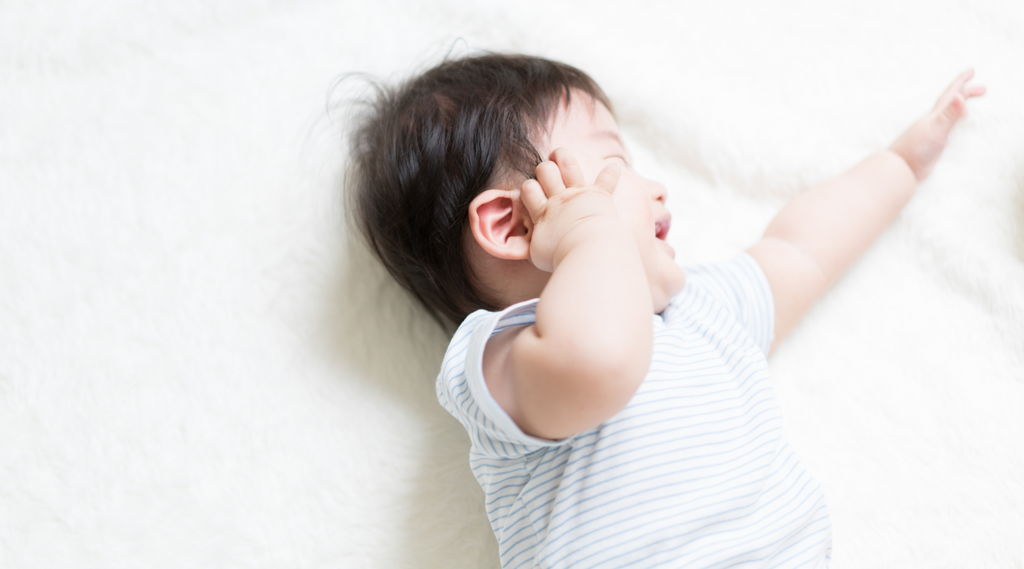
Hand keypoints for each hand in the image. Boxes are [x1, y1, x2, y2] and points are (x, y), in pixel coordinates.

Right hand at [518, 148, 622, 271]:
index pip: (528, 189)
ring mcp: (579, 194)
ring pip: (568, 164)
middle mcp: (559, 199)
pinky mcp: (599, 195)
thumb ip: (531, 245)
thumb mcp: (538, 253)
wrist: (586, 250)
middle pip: (545, 171)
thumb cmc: (561, 256)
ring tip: (559, 153)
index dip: (529, 187)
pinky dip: (611, 173)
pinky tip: (614, 167)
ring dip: (563, 156)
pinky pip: (607, 179)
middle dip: (544, 167)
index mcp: (543, 212)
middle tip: (546, 169)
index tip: (533, 192)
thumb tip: (521, 248)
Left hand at [889, 69, 985, 180]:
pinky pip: (944, 130)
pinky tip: (951, 130)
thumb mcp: (936, 129)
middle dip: (966, 93)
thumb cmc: (915, 149)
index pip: (950, 94)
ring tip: (967, 107)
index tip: (972, 70)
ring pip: (947, 116)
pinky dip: (951, 126)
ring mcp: (931, 133)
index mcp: (934, 116)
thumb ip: (948, 114)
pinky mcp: (930, 146)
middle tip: (983, 89)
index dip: (961, 82)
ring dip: (958, 109)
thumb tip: (960, 96)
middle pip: (950, 103)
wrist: (899, 169)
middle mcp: (932, 122)